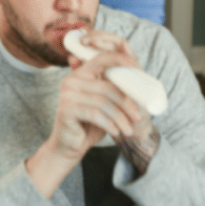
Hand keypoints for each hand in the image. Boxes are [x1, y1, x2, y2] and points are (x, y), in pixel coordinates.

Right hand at [50, 39, 143, 161]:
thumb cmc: (91, 124)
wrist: (70, 146)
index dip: (118, 59)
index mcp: (81, 74)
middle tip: (137, 118)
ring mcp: (67, 94)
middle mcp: (72, 81)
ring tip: (128, 130)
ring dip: (120, 118)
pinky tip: (116, 132)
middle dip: (127, 104)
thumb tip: (137, 78)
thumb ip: (114, 89)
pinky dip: (109, 124)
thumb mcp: (106, 105)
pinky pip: (95, 114)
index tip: (133, 64)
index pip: (101, 59)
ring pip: (104, 102)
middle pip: (108, 87)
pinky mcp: (67, 109)